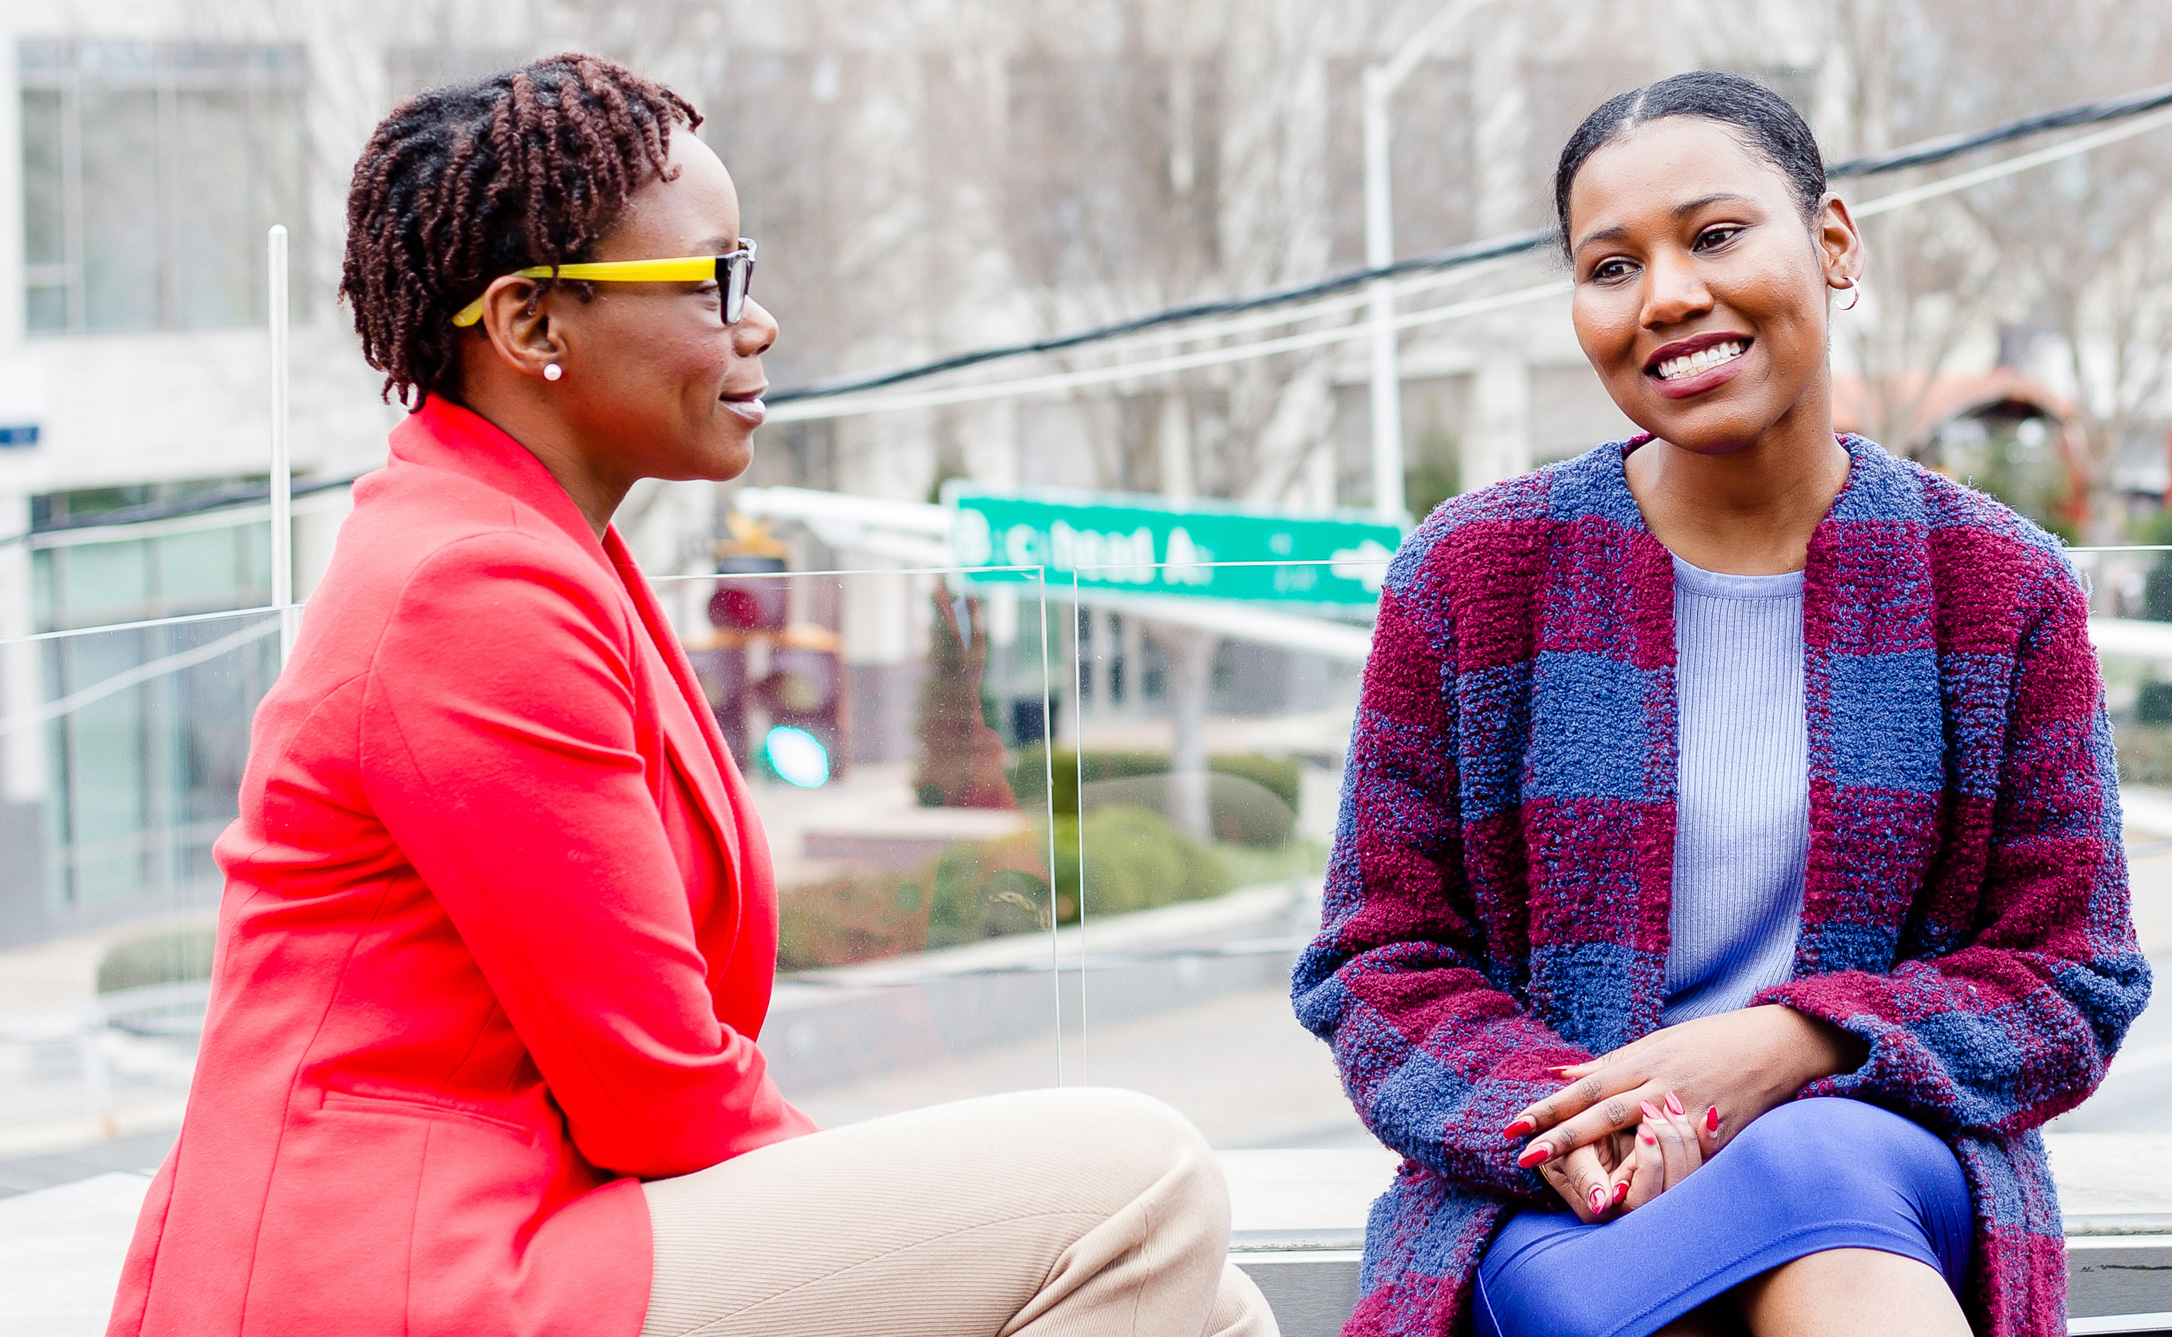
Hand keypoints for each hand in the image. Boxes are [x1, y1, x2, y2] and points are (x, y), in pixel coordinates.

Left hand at [1505, 1005, 1865, 1207]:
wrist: (1775, 1043)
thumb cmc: (1709, 1041)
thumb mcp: (1655, 1043)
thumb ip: (1607, 1065)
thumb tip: (1556, 1073)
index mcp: (1643, 1061)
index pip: (1586, 1087)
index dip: (1549, 1108)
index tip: (1514, 1127)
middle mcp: (1662, 1083)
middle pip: (1603, 1112)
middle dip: (1563, 1136)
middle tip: (1524, 1156)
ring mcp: (1691, 1107)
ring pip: (1641, 1135)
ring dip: (1608, 1161)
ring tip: (1578, 1185)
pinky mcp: (1719, 1128)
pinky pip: (1685, 1154)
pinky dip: (1663, 1170)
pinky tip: (1642, 1192)